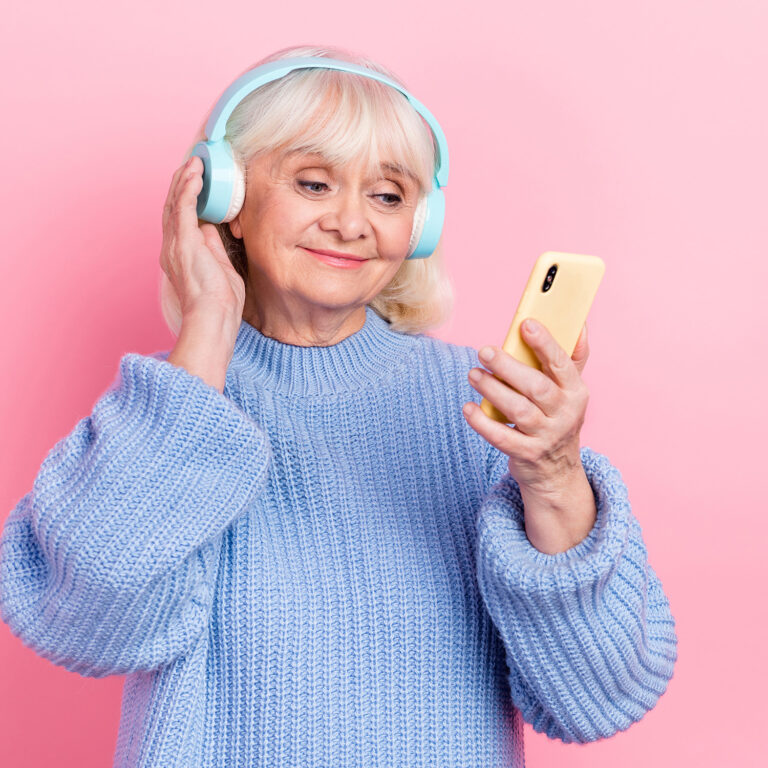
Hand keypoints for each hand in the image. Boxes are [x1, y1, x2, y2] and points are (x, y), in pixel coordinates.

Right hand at [160, 155, 245, 333]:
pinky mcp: (184, 243)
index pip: (180, 218)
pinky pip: (183, 208)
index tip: (197, 180)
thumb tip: (210, 228)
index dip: (186, 197)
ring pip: (175, 203)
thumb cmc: (220, 303)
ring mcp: (176, 244)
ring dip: (185, 180)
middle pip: (173, 206)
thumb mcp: (220, 268)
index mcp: (180, 254)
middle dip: (182, 182)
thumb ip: (212, 247)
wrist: (213, 318)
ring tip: (194, 161)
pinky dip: (189, 189)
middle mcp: (172, 247)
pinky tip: (195, 174)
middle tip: (194, 163)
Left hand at [463, 319, 594, 552]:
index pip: (561, 364)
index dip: (545, 343)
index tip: (526, 324)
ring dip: (493, 390)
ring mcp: (546, 436)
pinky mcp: (527, 454)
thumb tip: (579, 322)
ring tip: (473, 374)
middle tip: (484, 351)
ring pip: (518, 410)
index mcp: (576, 391)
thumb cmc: (557, 418)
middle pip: (536, 387)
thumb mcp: (570, 391)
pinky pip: (502, 437)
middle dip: (508, 366)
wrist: (556, 472)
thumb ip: (573, 357)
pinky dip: (483, 423)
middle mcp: (565, 414)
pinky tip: (469, 408)